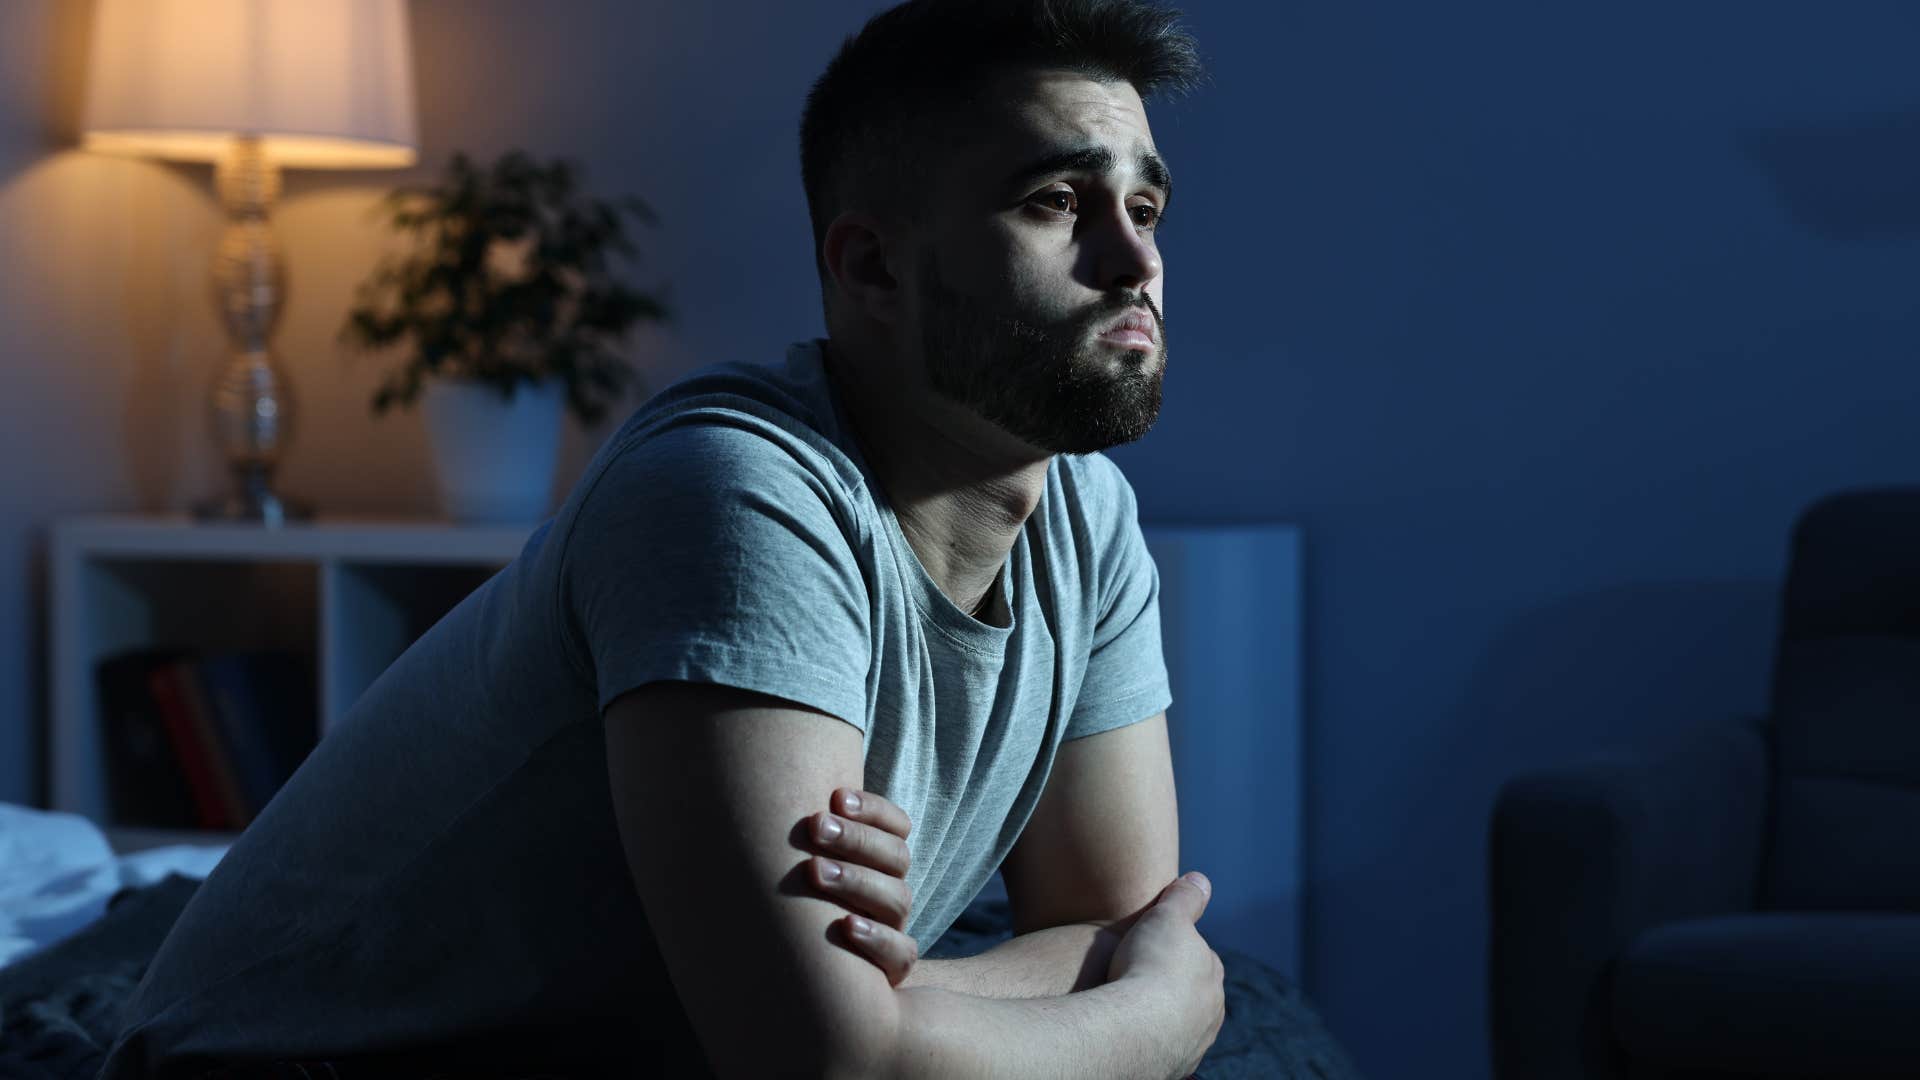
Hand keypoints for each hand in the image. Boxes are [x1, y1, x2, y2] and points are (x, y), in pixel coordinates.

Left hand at [802, 787, 918, 985]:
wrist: (806, 973)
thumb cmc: (795, 901)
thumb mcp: (801, 861)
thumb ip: (803, 832)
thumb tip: (757, 782)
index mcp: (879, 858)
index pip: (896, 825)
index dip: (873, 809)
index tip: (836, 796)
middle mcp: (890, 888)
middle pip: (896, 855)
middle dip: (856, 838)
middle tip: (815, 826)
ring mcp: (893, 926)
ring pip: (896, 897)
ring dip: (857, 880)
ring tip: (817, 871)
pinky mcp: (892, 967)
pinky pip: (901, 952)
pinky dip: (876, 938)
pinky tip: (844, 925)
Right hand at [1106, 872, 1225, 1079]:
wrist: (1135, 1029)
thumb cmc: (1150, 966)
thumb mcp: (1168, 917)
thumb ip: (1185, 898)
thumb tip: (1200, 880)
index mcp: (1212, 975)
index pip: (1200, 957)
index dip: (1175, 949)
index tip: (1151, 946)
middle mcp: (1210, 1013)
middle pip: (1192, 994)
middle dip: (1170, 987)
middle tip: (1135, 977)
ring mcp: (1192, 1044)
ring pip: (1179, 1025)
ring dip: (1160, 1017)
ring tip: (1129, 1009)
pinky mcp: (1171, 1069)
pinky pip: (1162, 1051)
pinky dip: (1149, 1042)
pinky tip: (1128, 1034)